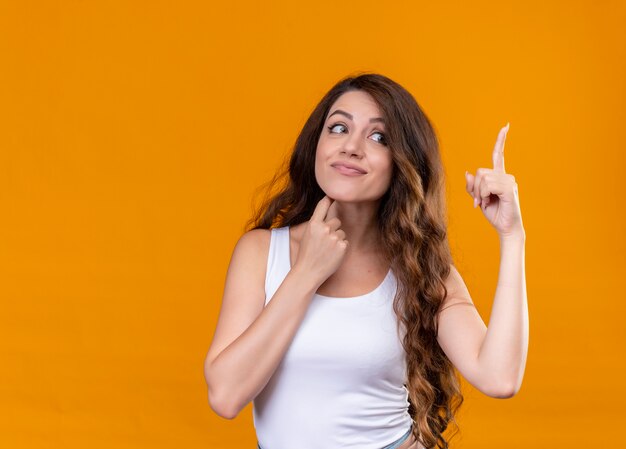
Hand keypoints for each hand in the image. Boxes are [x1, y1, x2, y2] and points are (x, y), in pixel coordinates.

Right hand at [292, 195, 347, 284]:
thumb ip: (317, 224)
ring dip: (337, 239)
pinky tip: (332, 255)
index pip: (322, 205)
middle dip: (333, 229)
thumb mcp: (308, 235)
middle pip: (336, 221)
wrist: (308, 272)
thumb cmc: (307, 254)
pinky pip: (345, 242)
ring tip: (327, 250)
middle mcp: (324, 228)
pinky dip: (341, 248)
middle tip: (324, 242)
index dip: (328, 198)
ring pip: (342, 232)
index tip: (332, 195)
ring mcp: (334, 237)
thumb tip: (330, 216)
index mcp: (313, 224)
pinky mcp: (343, 246)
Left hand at [465, 123, 524, 237]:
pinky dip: (484, 195)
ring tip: (486, 202)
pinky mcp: (509, 188)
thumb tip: (467, 173)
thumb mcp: (479, 198)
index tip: (506, 126)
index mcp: (499, 176)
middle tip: (479, 201)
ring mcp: (509, 181)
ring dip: (479, 193)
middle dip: (474, 188)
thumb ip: (473, 186)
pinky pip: (488, 185)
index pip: (499, 155)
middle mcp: (506, 176)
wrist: (505, 227)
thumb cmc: (494, 213)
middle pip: (480, 172)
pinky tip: (489, 202)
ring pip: (483, 179)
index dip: (501, 141)